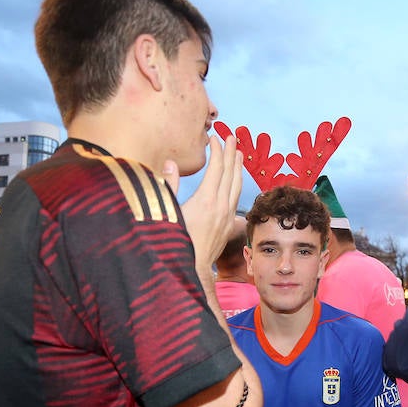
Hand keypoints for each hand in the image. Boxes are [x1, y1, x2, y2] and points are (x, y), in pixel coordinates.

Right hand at [168, 130, 242, 272]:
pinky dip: (237, 185)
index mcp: (206, 201)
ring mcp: (226, 216)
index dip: (217, 150)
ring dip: (238, 168)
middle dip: (232, 153)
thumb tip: (171, 163)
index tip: (214, 138)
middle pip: (230, 174)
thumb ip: (169, 186)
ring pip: (236, 186)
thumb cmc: (174, 243)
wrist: (190, 270)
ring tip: (240, 154)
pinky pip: (236, 199)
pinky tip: (235, 183)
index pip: (216, 168)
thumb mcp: (167, 213)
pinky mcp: (227, 225)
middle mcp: (220, 207)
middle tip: (233, 137)